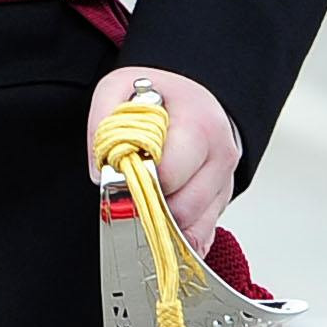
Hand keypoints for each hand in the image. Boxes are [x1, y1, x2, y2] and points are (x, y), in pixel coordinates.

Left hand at [87, 67, 240, 256]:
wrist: (191, 93)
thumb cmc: (159, 94)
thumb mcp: (120, 89)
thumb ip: (103, 124)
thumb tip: (102, 173)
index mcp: (199, 127)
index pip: (170, 174)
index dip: (140, 180)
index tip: (122, 176)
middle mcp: (220, 157)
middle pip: (183, 209)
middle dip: (150, 207)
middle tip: (129, 193)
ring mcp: (225, 182)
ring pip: (194, 229)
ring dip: (163, 226)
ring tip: (143, 204)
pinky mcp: (222, 200)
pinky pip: (202, 235)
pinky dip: (178, 238)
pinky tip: (161, 226)